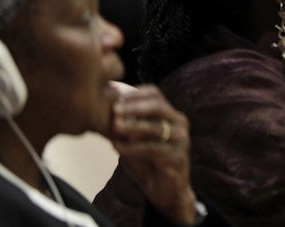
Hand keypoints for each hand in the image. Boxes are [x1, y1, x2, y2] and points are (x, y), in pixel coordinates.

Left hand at [107, 85, 197, 225]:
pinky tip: (117, 148)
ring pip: (155, 127)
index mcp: (171, 114)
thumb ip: (125, 125)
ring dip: (132, 126)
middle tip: (114, 110)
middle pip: (158, 106)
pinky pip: (152, 149)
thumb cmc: (148, 161)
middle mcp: (180, 124)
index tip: (115, 99)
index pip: (155, 94)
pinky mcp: (178, 158)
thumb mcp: (134, 140)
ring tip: (115, 127)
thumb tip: (102, 107)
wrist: (165, 190)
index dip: (134, 94)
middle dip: (134, 107)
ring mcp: (182, 140)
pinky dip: (133, 148)